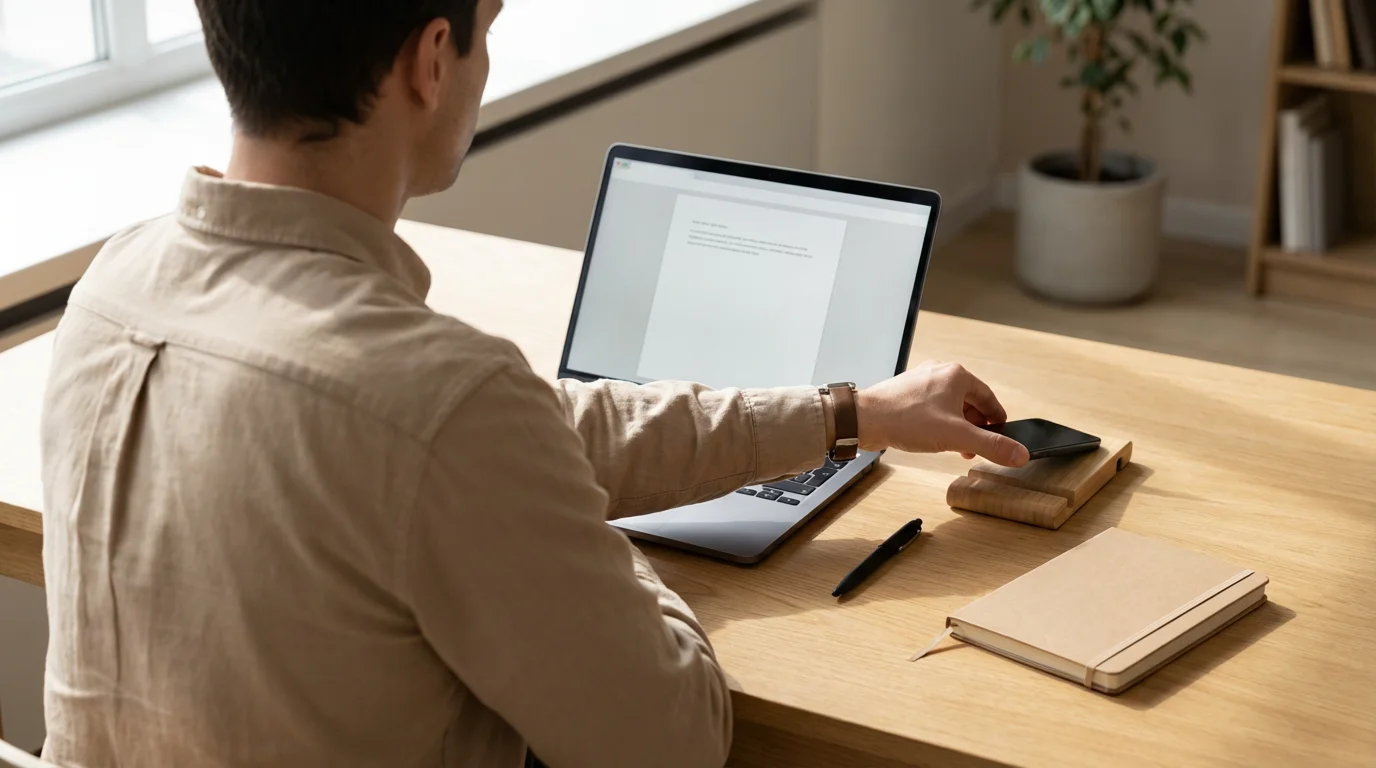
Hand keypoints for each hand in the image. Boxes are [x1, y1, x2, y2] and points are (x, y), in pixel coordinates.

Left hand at [854, 361, 1029, 466]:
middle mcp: (940, 372)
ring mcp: (922, 381)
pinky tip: (934, 439)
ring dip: (957, 427)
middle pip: (970, 402)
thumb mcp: (956, 437)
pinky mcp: (907, 392)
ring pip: (950, 405)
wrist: (864, 420)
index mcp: (957, 375)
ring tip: (956, 447)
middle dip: (975, 427)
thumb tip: (1019, 454)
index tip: (1002, 436)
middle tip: (976, 448)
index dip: (997, 421)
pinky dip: (940, 423)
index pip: (989, 398)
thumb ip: (990, 446)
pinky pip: (932, 407)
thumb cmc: (905, 420)